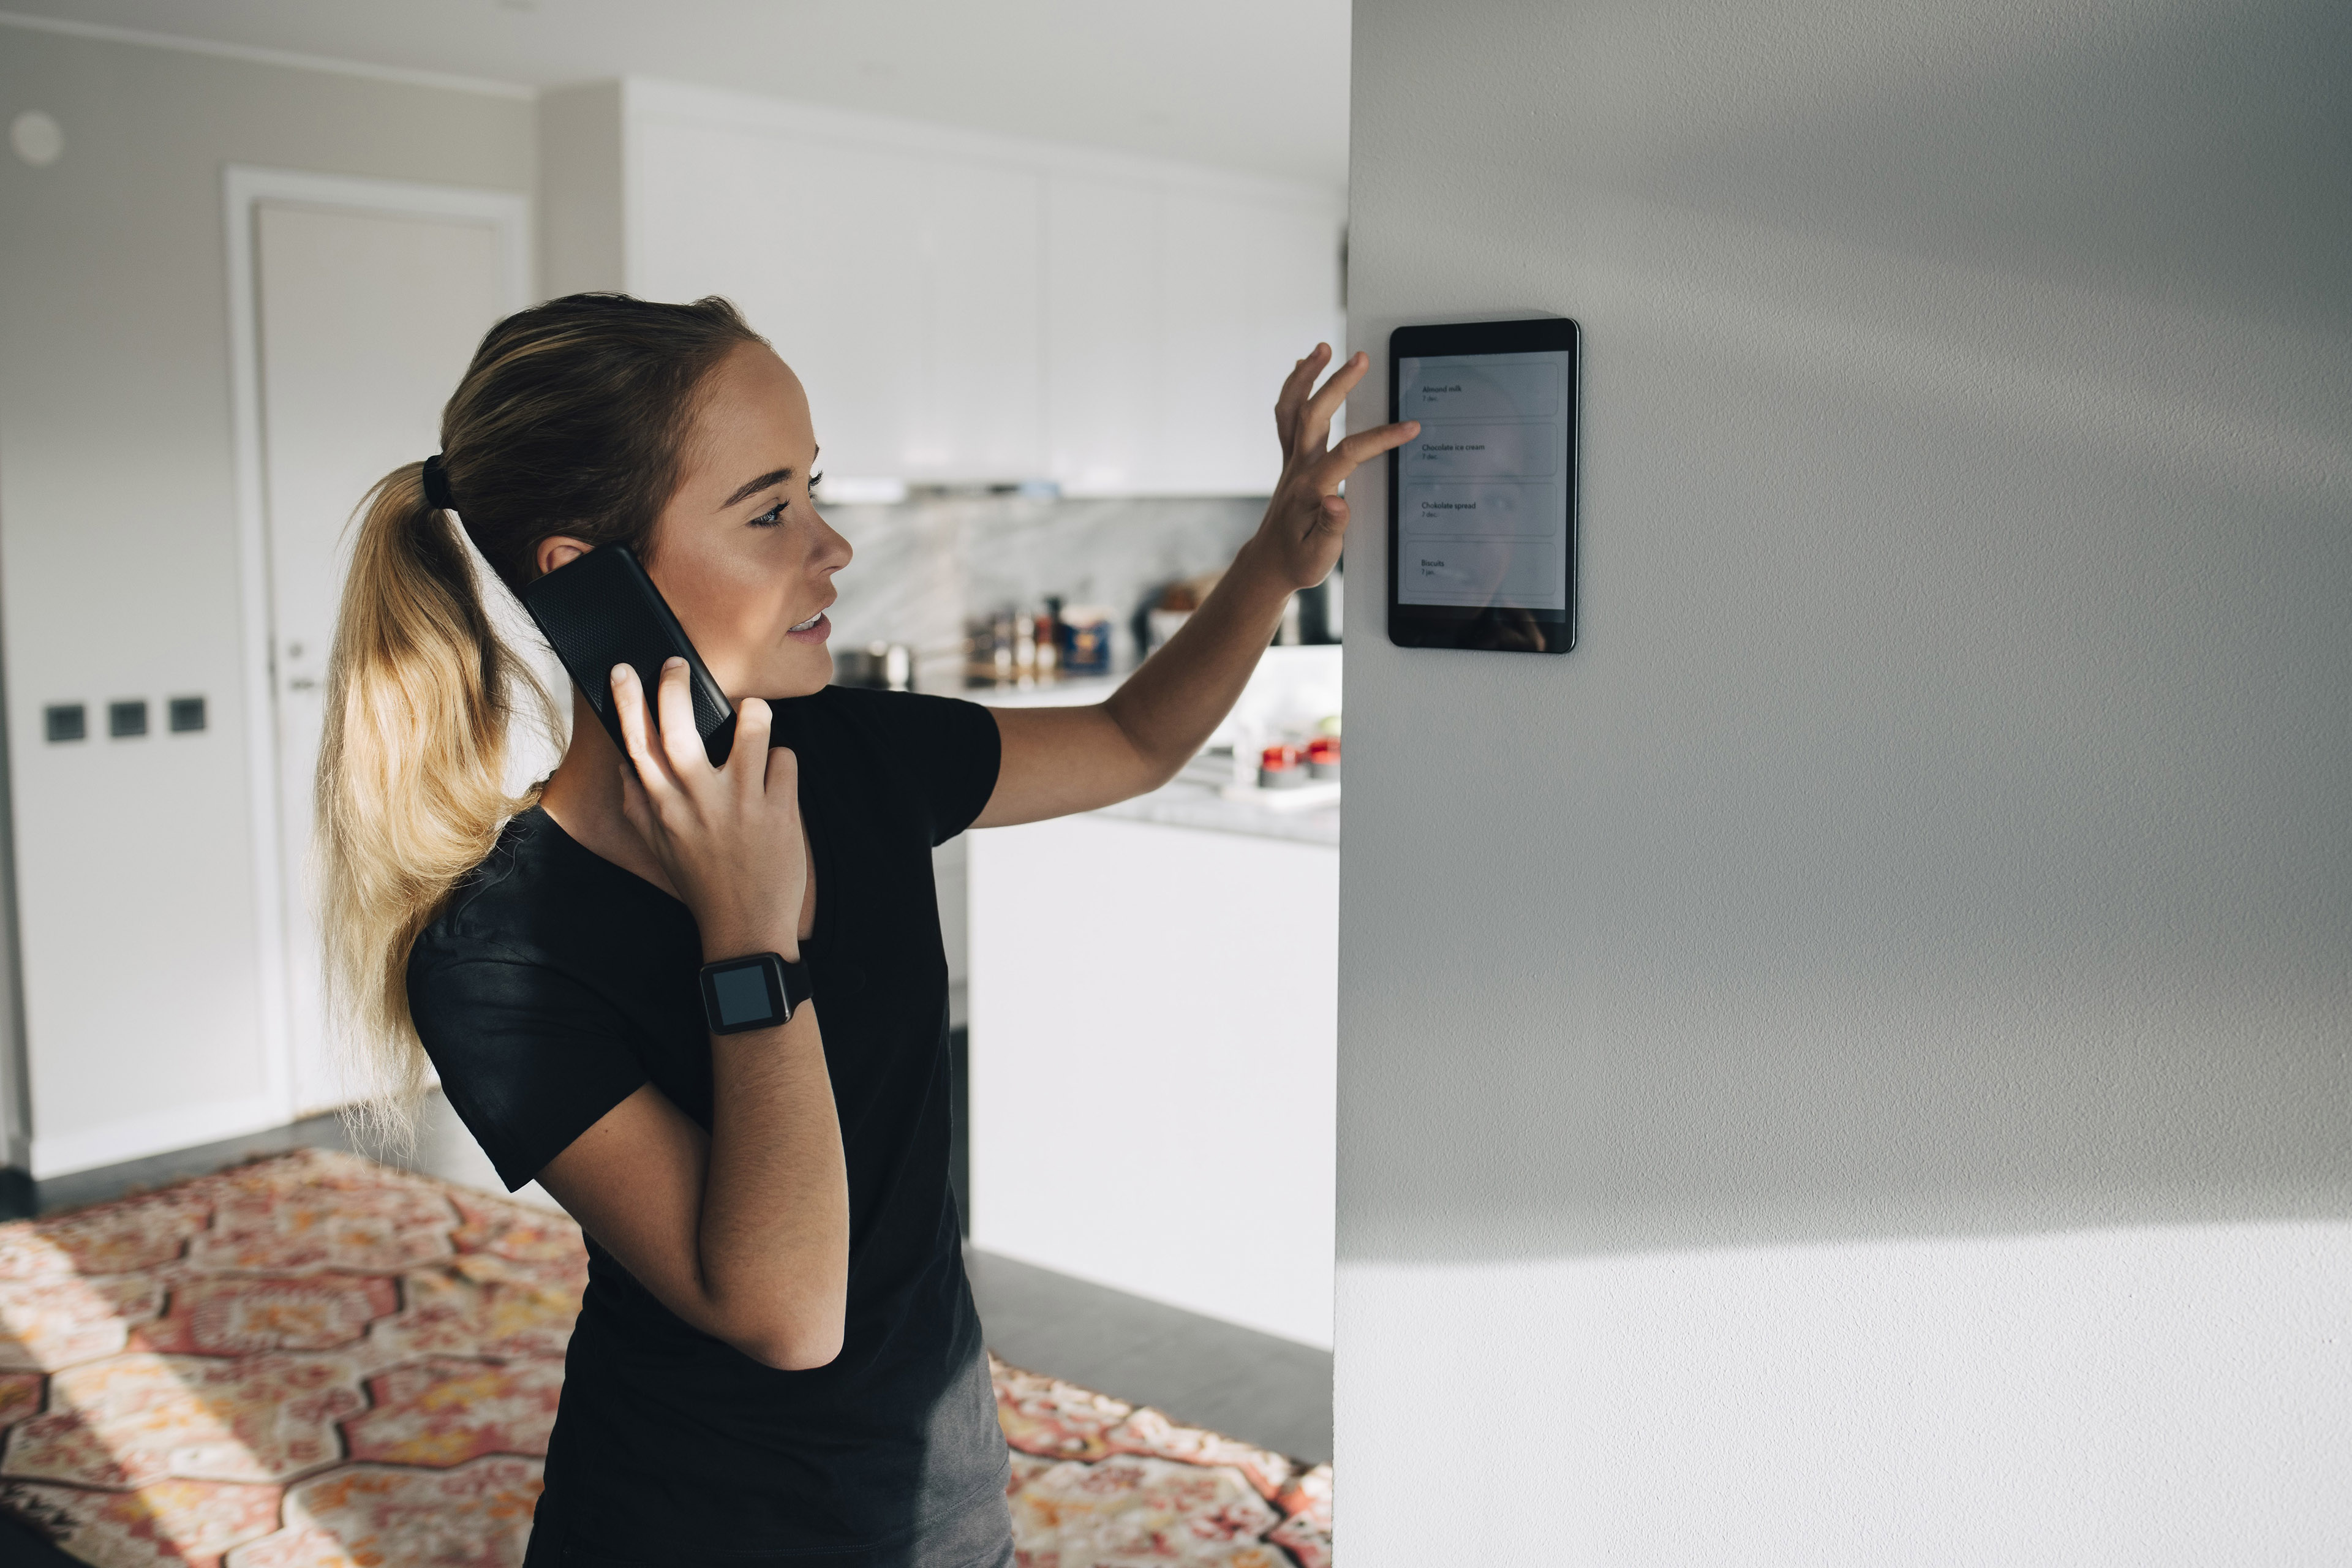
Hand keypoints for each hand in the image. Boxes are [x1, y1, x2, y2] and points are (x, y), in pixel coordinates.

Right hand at [610, 658, 806, 959]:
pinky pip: (785, 759)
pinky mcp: (779, 812)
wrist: (745, 929)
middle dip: (676, 686)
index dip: (627, 701)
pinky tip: (777, 777)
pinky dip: (783, 760)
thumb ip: (639, 806)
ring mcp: (741, 805)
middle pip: (680, 727)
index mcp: (665, 808)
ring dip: (754, 714)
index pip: (637, 744)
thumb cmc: (702, 885)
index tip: (623, 670)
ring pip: (751, 729)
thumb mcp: (660, 848)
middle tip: (679, 665)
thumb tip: (625, 766)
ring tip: (752, 717)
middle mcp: (698, 801)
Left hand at [1252, 344, 1419, 589]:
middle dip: (1337, 384)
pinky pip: (1287, 416)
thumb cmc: (1299, 560)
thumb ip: (1332, 528)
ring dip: (1306, 375)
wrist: (1270, 562)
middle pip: (1314, 415)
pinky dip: (1294, 388)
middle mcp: (1298, 468)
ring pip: (1293, 408)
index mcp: (1312, 489)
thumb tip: (1338, 501)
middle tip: (1361, 358)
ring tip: (1323, 347)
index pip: (1348, 454)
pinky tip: (1304, 366)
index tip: (1409, 427)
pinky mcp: (1290, 458)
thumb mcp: (1319, 556)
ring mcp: (1292, 460)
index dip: (1380, 438)